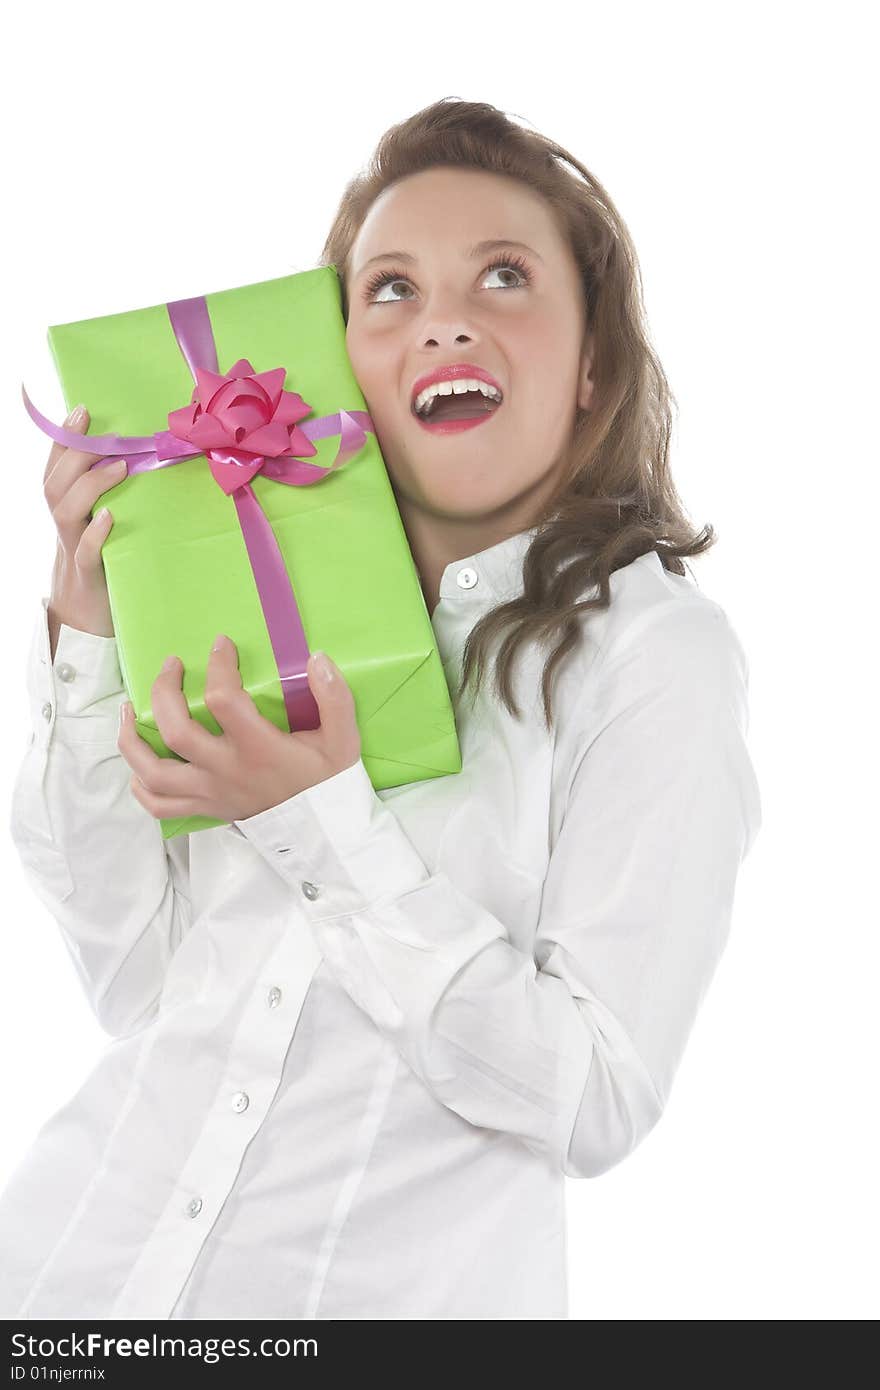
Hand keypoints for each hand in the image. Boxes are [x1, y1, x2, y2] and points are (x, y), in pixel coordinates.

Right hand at [44, 404, 127, 659]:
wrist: (90, 618)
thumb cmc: (108, 563)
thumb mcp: (108, 524)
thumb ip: (118, 497)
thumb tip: (149, 462)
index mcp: (68, 509)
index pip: (56, 468)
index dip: (64, 439)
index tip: (82, 411)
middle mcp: (67, 524)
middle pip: (56, 483)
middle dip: (73, 452)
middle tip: (96, 429)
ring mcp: (75, 547)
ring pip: (65, 510)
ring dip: (90, 485)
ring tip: (118, 467)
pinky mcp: (91, 573)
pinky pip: (86, 551)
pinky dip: (96, 533)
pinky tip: (110, 517)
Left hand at [117, 635, 361, 822]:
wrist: (323, 832)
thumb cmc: (328, 780)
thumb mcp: (343, 739)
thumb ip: (334, 697)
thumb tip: (316, 658)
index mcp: (259, 749)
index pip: (224, 700)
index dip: (219, 666)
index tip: (221, 646)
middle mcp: (226, 771)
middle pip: (175, 730)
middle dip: (163, 691)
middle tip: (171, 666)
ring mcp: (211, 793)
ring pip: (153, 771)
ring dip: (133, 739)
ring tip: (130, 709)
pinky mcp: (205, 809)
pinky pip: (158, 804)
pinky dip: (140, 783)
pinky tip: (139, 761)